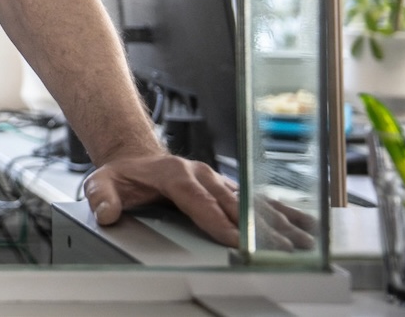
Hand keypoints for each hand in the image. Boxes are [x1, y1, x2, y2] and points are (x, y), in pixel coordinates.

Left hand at [84, 152, 316, 250]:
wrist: (134, 157)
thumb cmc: (123, 174)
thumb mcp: (102, 181)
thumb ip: (102, 197)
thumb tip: (106, 213)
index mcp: (173, 172)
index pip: (196, 198)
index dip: (214, 217)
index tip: (231, 238)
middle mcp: (199, 173)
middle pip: (230, 201)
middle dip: (253, 226)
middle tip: (277, 248)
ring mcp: (215, 179)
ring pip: (248, 201)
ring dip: (275, 221)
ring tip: (301, 240)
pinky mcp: (225, 186)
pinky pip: (254, 199)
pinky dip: (279, 212)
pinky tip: (303, 225)